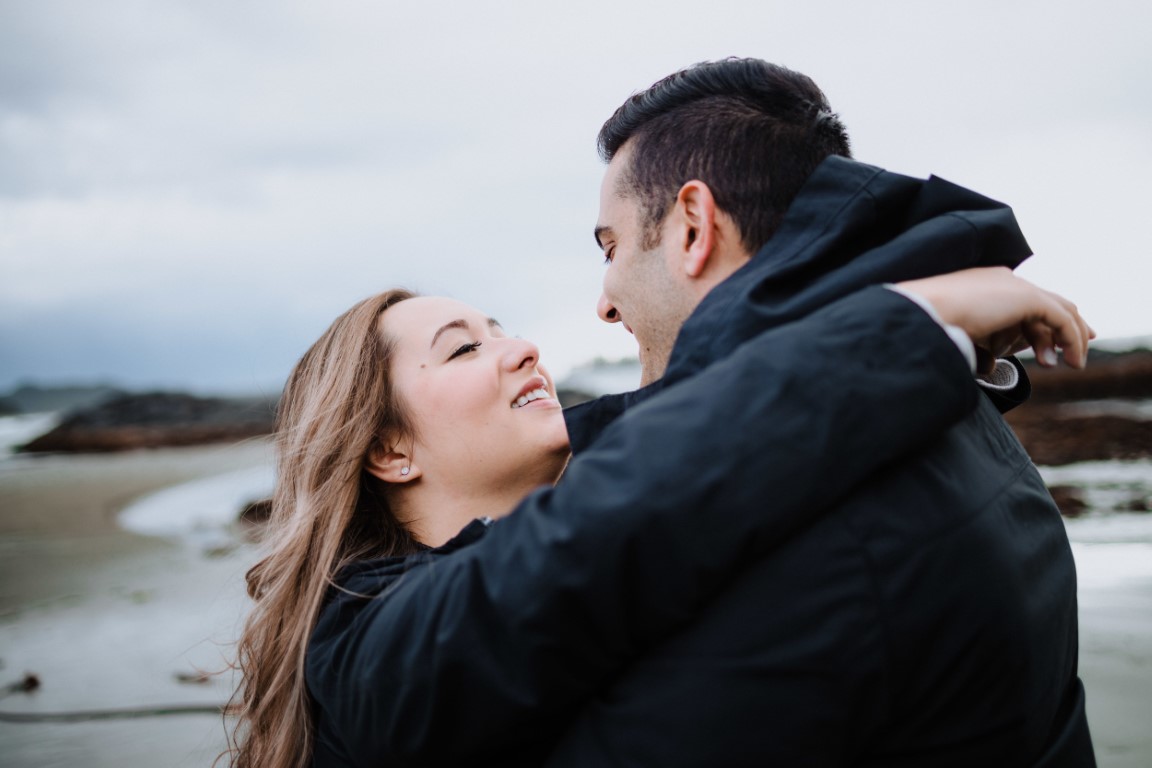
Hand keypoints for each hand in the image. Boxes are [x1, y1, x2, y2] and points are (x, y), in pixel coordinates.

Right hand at [895, 267, 1093, 372]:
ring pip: (1059, 309)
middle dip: (1071, 321)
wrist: (923, 314)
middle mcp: (1003, 280)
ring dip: (1070, 337)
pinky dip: (1070, 340)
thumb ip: (981, 346)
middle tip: (1086, 341)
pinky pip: (1060, 319)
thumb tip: (993, 365)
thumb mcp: (960, 337)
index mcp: (984, 285)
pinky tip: (1069, 361)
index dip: (1045, 318)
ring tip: (1073, 365)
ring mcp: (1015, 286)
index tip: (1056, 340)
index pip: (1025, 300)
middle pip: (1050, 299)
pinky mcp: (1027, 297)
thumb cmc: (930, 328)